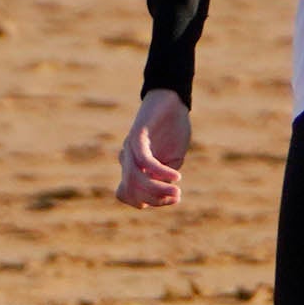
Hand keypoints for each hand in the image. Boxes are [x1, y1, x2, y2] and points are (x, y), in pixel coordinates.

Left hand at [116, 90, 190, 208]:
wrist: (172, 101)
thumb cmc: (173, 130)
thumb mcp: (172, 160)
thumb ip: (164, 177)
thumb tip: (160, 195)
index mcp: (133, 167)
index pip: (129, 196)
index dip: (149, 203)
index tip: (172, 199)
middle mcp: (127, 159)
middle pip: (130, 192)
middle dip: (154, 200)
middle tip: (175, 196)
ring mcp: (130, 147)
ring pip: (135, 178)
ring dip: (157, 190)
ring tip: (176, 192)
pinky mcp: (137, 135)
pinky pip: (143, 160)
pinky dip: (159, 172)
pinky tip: (175, 176)